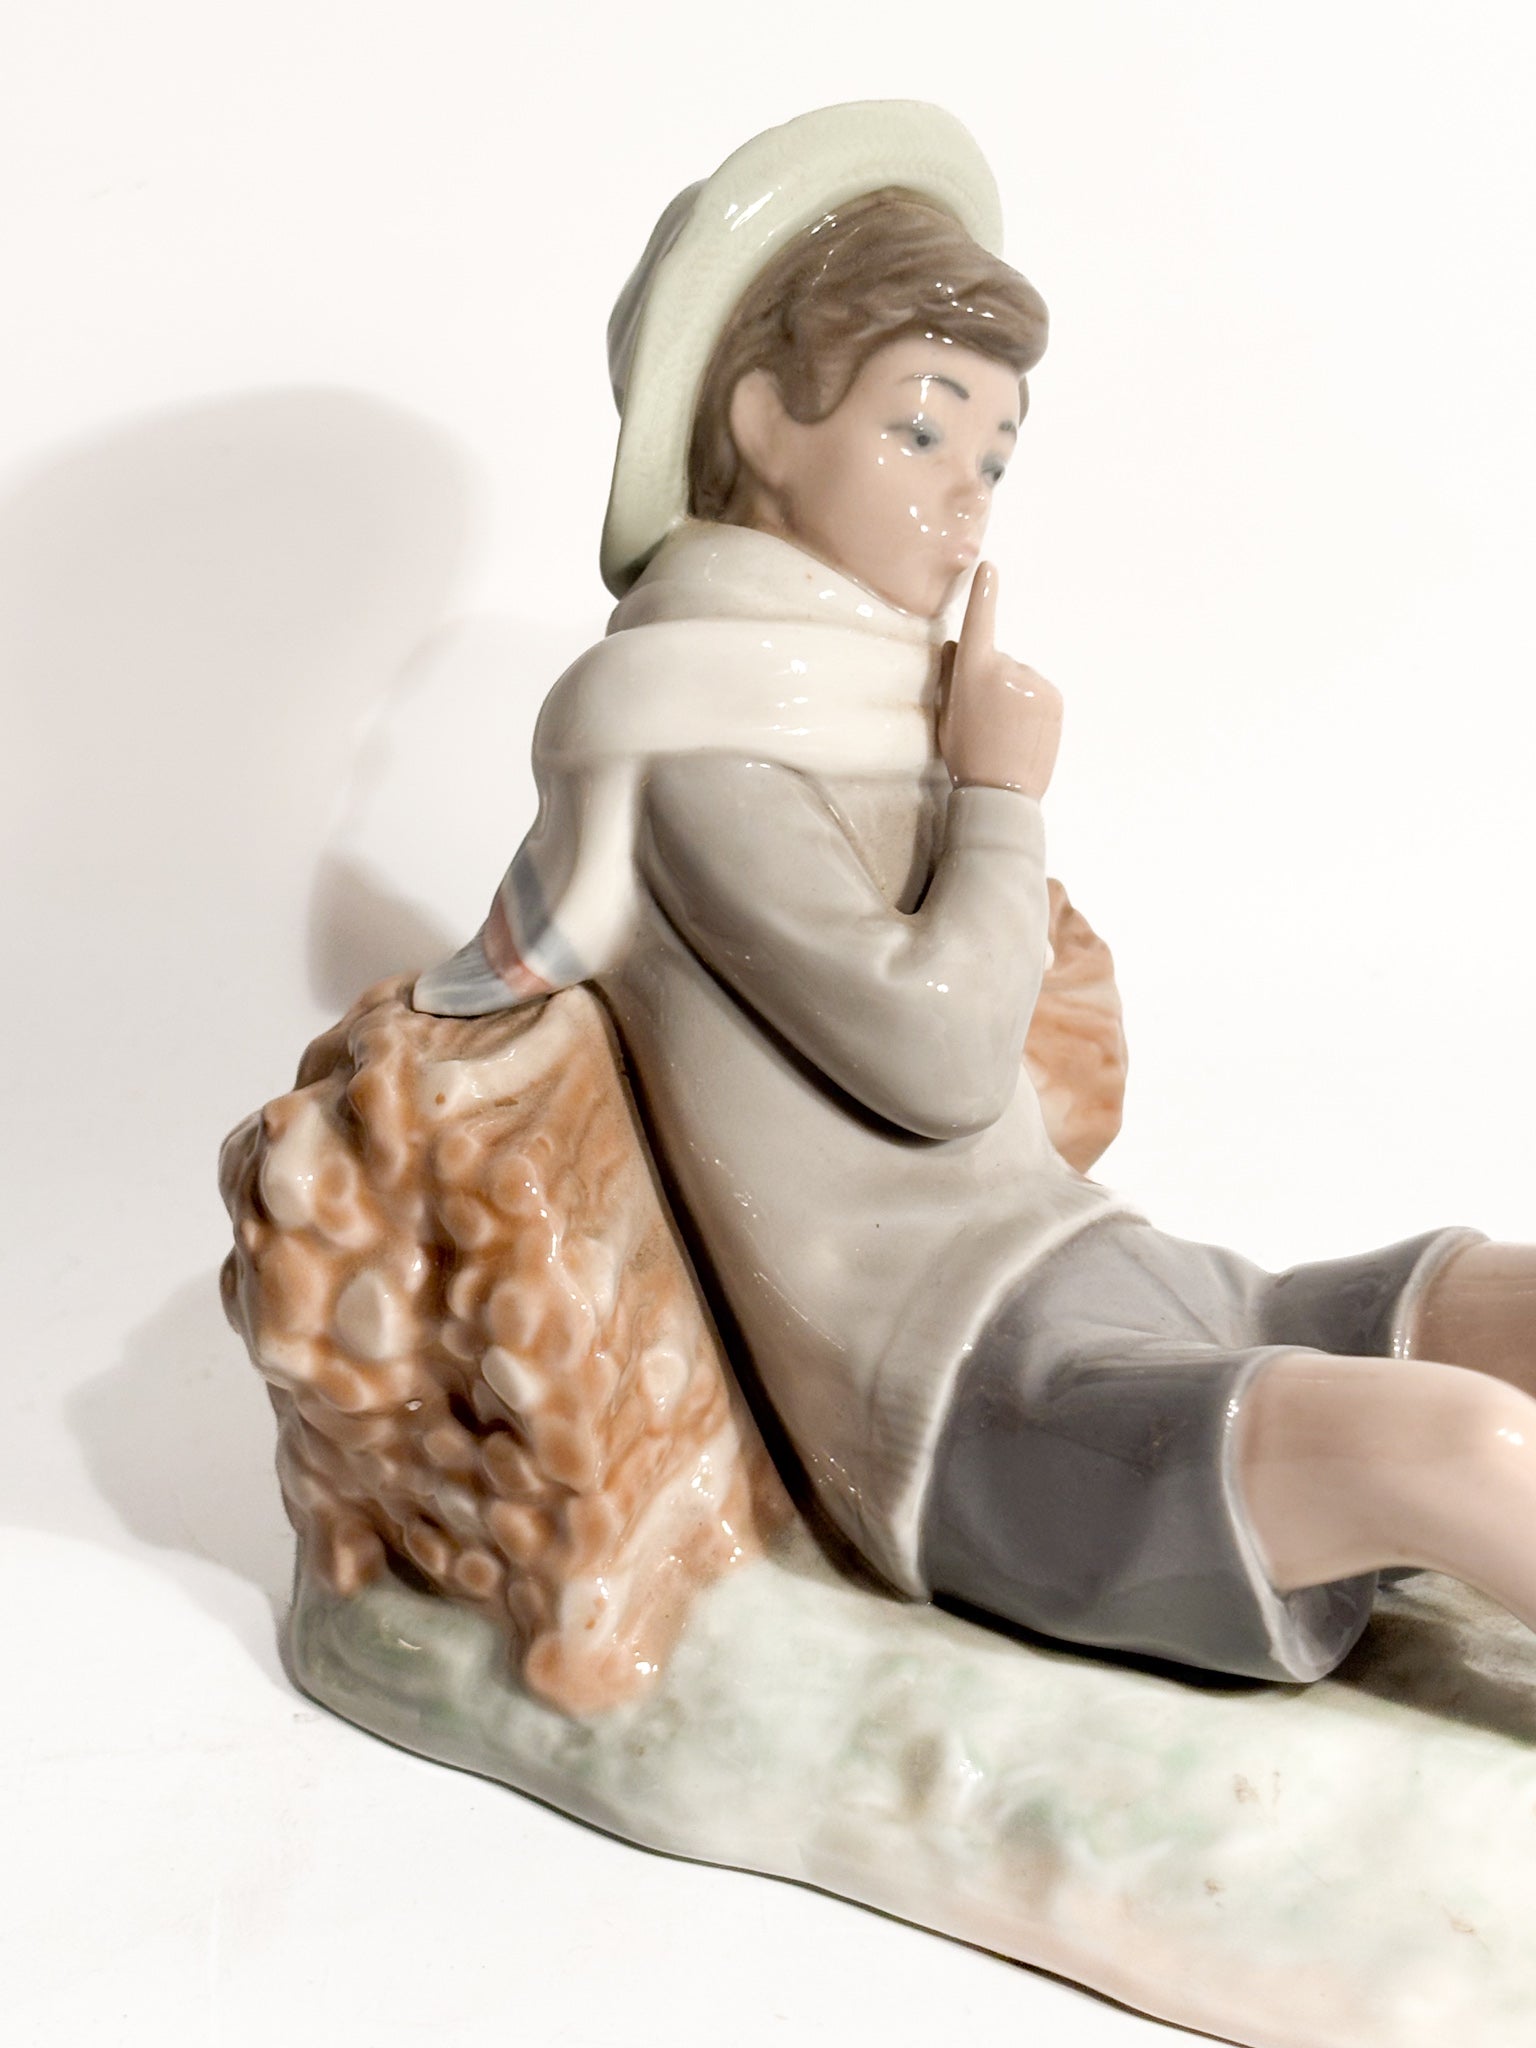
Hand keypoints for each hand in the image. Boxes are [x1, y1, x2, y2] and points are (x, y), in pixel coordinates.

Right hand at [938, 563, 1061, 800]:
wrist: (1000, 791)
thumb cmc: (966, 755)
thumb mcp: (947, 715)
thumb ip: (952, 676)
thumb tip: (955, 645)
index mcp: (973, 672)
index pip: (978, 623)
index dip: (983, 594)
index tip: (988, 568)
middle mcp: (1006, 669)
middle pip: (1001, 662)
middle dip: (996, 682)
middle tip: (988, 721)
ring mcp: (1033, 682)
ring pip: (1022, 679)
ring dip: (1016, 697)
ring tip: (1007, 731)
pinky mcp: (1053, 696)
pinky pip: (1040, 693)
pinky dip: (1033, 707)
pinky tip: (1024, 733)